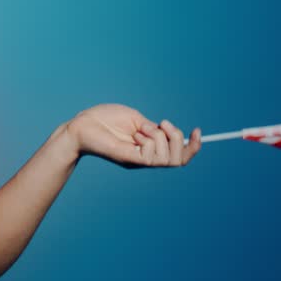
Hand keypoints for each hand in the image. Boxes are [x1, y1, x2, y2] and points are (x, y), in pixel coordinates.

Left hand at [66, 103, 200, 167]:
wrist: (82, 124)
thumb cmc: (105, 119)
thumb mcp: (137, 120)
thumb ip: (153, 128)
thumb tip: (170, 131)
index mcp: (149, 149)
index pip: (179, 157)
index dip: (193, 147)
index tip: (198, 130)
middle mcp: (146, 159)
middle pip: (179, 160)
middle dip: (179, 139)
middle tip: (162, 124)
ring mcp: (138, 161)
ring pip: (167, 159)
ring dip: (160, 137)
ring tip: (141, 129)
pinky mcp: (128, 159)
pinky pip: (151, 156)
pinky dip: (150, 140)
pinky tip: (136, 133)